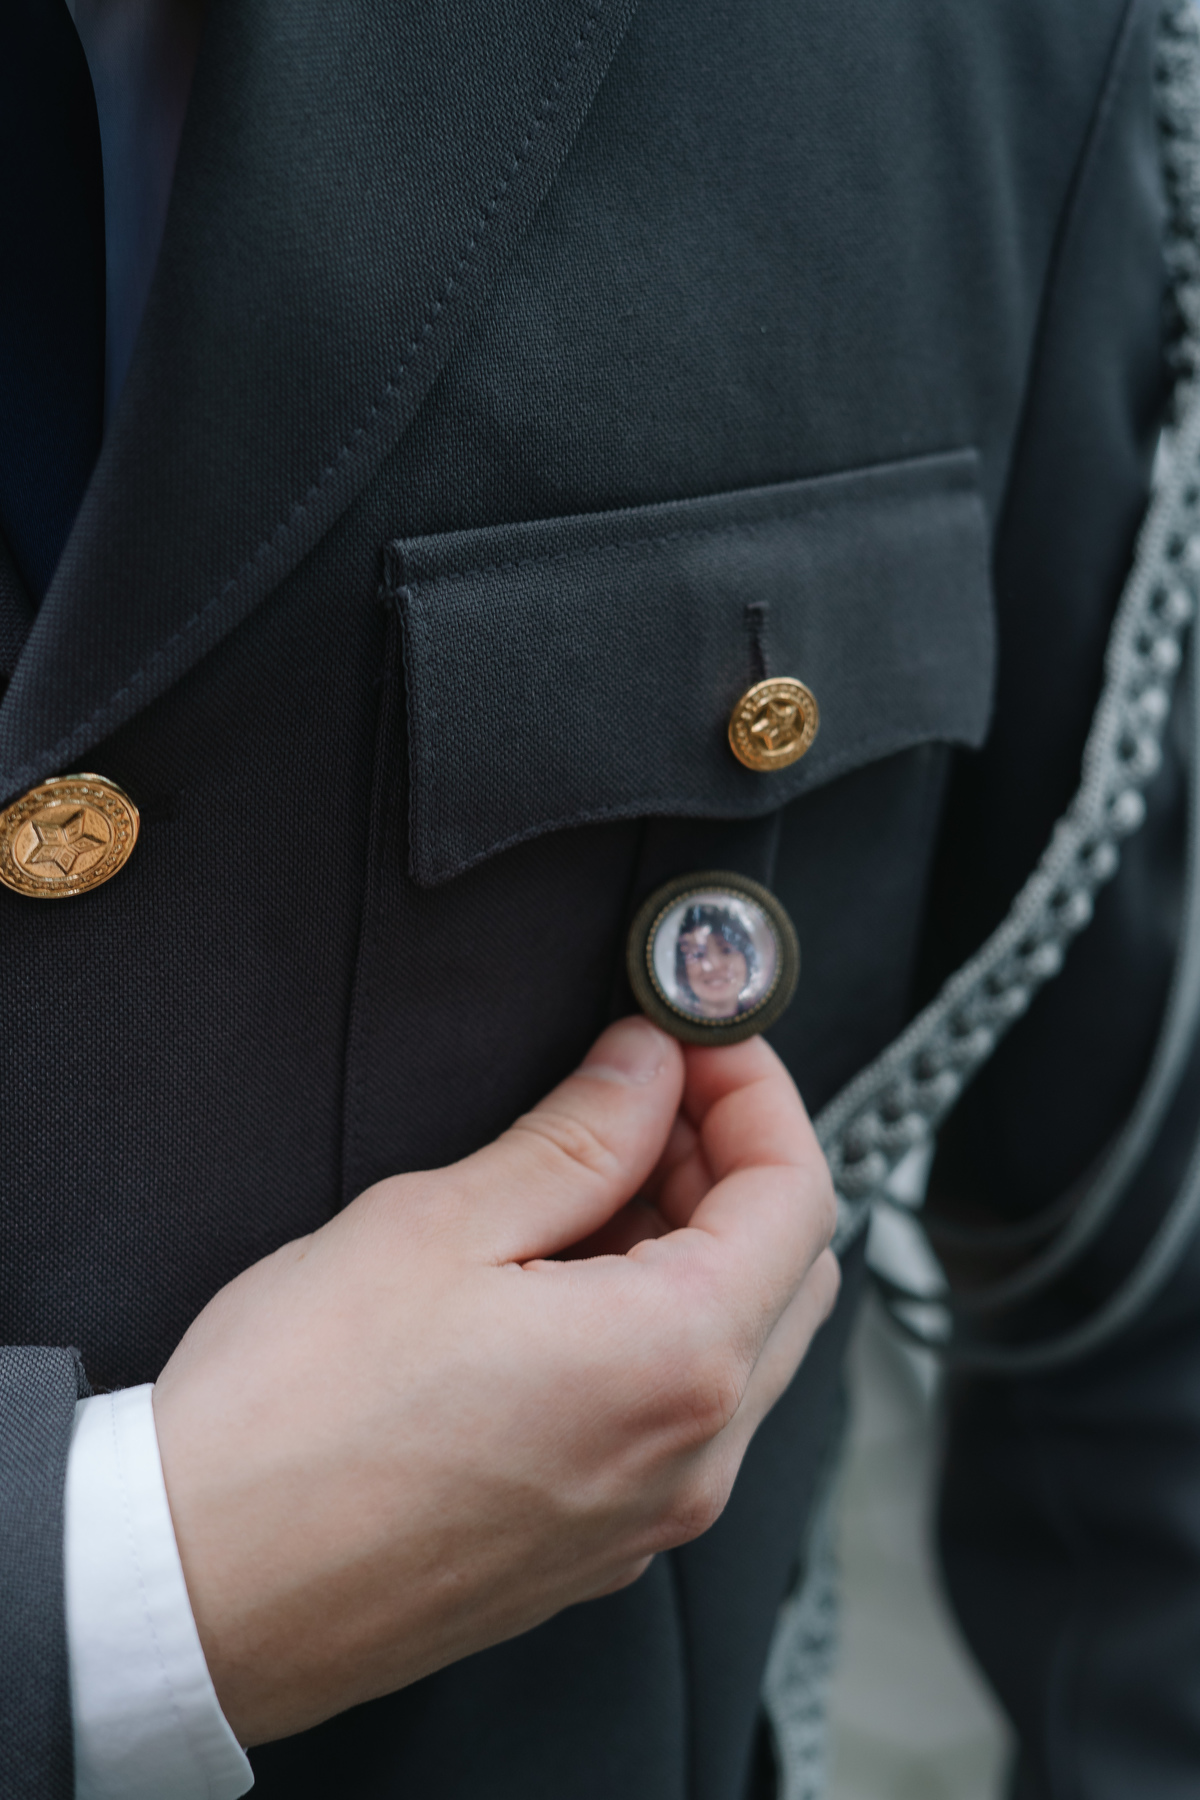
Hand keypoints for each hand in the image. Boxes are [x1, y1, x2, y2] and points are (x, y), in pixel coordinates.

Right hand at [153, 1016, 838, 1745]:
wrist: (195, 1592)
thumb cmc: (291, 1417)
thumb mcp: (438, 1226)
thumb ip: (577, 1136)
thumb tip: (647, 1069)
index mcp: (673, 1363)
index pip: (799, 1195)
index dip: (755, 1091)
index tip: (698, 1040)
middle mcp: (690, 1457)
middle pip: (789, 1271)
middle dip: (732, 1163)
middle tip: (638, 1099)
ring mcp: (650, 1516)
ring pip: (740, 1346)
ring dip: (694, 1243)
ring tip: (581, 1182)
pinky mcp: (598, 1545)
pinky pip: (680, 1413)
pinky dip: (656, 1323)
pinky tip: (559, 1281)